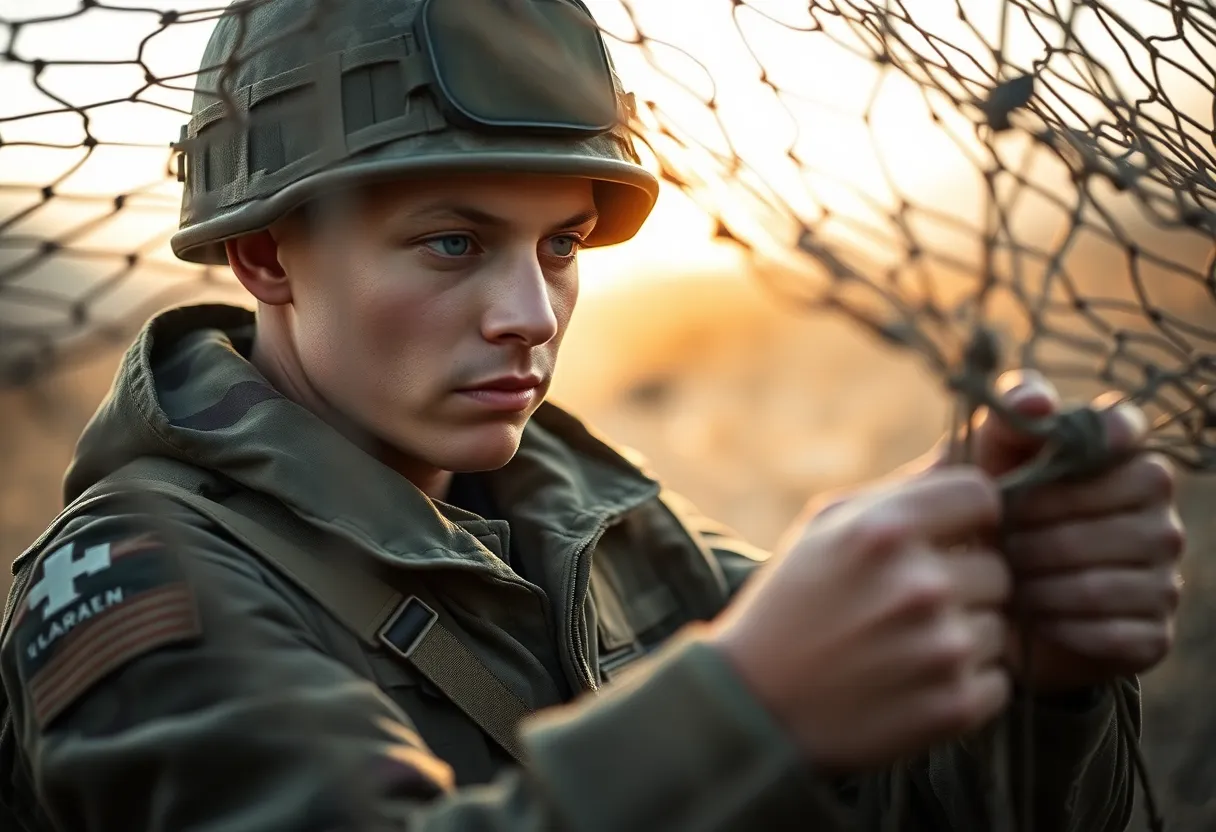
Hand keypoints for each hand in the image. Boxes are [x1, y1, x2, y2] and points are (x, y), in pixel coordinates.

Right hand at [708, 467, 1012, 770]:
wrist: (756, 706)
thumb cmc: (791, 604)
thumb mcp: (825, 527)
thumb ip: (901, 492)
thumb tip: (970, 453)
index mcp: (886, 529)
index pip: (983, 496)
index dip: (969, 517)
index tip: (950, 538)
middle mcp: (921, 585)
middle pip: (999, 568)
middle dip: (964, 584)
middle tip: (910, 607)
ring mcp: (942, 648)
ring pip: (1000, 626)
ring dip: (963, 636)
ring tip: (904, 648)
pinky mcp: (956, 705)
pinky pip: (999, 681)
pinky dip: (965, 685)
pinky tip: (913, 684)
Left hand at [969, 371, 1185, 691]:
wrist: (984, 602)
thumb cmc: (989, 516)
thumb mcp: (985, 464)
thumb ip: (1007, 421)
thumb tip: (1036, 402)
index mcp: (1124, 462)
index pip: (1124, 429)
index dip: (1095, 438)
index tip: (1051, 457)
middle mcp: (1158, 516)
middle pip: (1109, 512)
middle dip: (1037, 529)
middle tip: (995, 543)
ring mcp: (1164, 576)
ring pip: (1103, 581)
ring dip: (1039, 585)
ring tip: (1003, 583)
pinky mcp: (1153, 633)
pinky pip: (1112, 633)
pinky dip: (1059, 627)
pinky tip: (1030, 621)